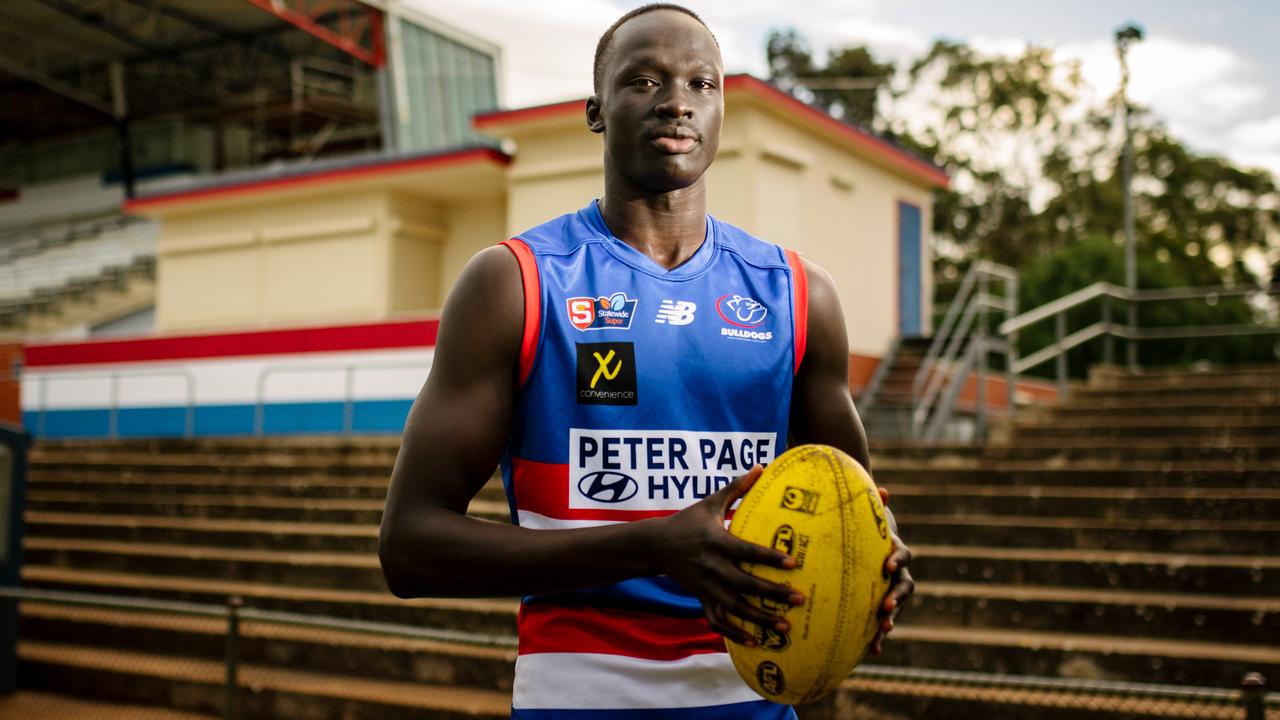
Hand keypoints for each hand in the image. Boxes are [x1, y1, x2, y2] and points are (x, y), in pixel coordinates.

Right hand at [656, 465, 804, 645]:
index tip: (791, 563)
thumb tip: (760, 467)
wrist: (656, 545)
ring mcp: (706, 586)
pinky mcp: (701, 598)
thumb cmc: (688, 521)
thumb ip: (736, 487)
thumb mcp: (710, 502)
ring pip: (734, 607)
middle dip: (772, 593)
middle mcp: (712, 567)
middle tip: (798, 599)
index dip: (768, 557)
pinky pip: (717, 620)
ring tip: (784, 626)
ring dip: (759, 618)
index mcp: (717, 542)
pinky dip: (734, 633)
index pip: (746, 551)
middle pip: (745, 584)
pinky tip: (754, 641)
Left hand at [870, 486, 913, 655]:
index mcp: (896, 552)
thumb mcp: (869, 518)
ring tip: (884, 629)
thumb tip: (881, 488)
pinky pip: (883, 624)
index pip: (903, 556)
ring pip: (897, 608)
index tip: (887, 566)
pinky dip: (879, 637)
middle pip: (905, 587)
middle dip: (897, 597)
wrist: (872, 547)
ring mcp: (894, 592)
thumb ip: (874, 506)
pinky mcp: (884, 608)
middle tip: (886, 606)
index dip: (897, 560)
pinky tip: (871, 651)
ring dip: (891, 619)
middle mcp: (900, 574)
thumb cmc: (867, 530)